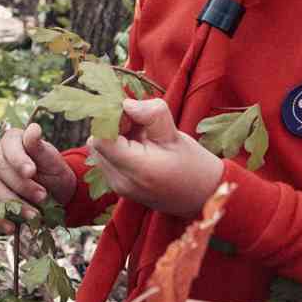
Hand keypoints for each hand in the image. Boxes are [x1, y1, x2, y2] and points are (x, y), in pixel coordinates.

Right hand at [0, 121, 76, 230]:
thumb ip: (41, 148)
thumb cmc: (54, 173)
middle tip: (43, 197)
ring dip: (12, 205)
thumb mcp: (54, 162)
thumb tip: (33, 129)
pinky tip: (11, 228)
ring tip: (34, 216)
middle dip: (21, 186)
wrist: (54, 195)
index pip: (9, 147)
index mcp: (12, 140)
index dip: (18, 159)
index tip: (31, 171)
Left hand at [87, 98, 223, 216]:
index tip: (131, 115)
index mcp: (137, 169)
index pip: (101, 138)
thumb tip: (126, 104)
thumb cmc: (194, 165)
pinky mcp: (118, 188)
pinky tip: (141, 149)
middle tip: (140, 125)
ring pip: (99, 150)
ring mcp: (118, 187)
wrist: (204, 197)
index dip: (112, 120)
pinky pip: (106, 160)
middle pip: (97, 143)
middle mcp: (121, 182)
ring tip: (143, 139)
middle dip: (114, 127)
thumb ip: (151, 115)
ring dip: (116, 138)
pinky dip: (118, 149)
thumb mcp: (175, 134)